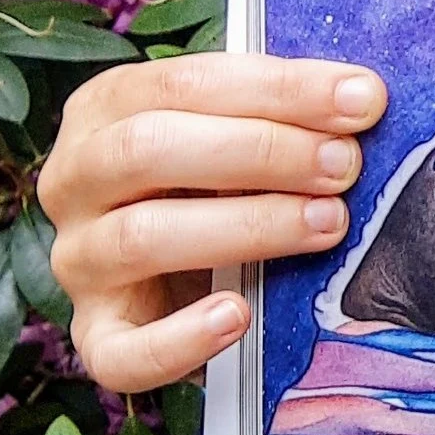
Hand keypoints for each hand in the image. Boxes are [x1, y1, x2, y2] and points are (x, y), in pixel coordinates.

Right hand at [40, 54, 386, 393]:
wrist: (176, 277)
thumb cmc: (212, 186)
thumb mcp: (234, 136)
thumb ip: (278, 116)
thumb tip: (360, 99)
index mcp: (104, 110)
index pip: (184, 83)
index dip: (279, 88)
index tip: (359, 100)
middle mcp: (73, 180)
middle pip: (149, 149)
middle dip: (263, 151)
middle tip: (344, 163)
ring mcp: (79, 260)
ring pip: (141, 238)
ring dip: (247, 227)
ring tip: (325, 223)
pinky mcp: (96, 336)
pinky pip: (122, 351)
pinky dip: (182, 339)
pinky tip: (239, 314)